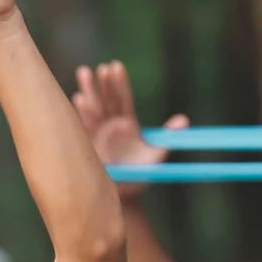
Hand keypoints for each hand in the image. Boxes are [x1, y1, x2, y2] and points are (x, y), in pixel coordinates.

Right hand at [71, 60, 184, 199]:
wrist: (120, 195)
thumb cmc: (139, 175)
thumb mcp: (156, 155)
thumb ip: (167, 137)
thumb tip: (185, 120)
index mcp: (128, 124)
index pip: (124, 99)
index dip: (121, 83)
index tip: (117, 66)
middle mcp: (111, 126)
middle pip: (107, 100)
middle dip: (104, 84)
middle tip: (102, 68)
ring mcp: (97, 133)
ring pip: (93, 108)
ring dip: (89, 91)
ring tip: (84, 71)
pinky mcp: (87, 143)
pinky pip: (83, 125)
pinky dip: (81, 112)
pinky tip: (77, 99)